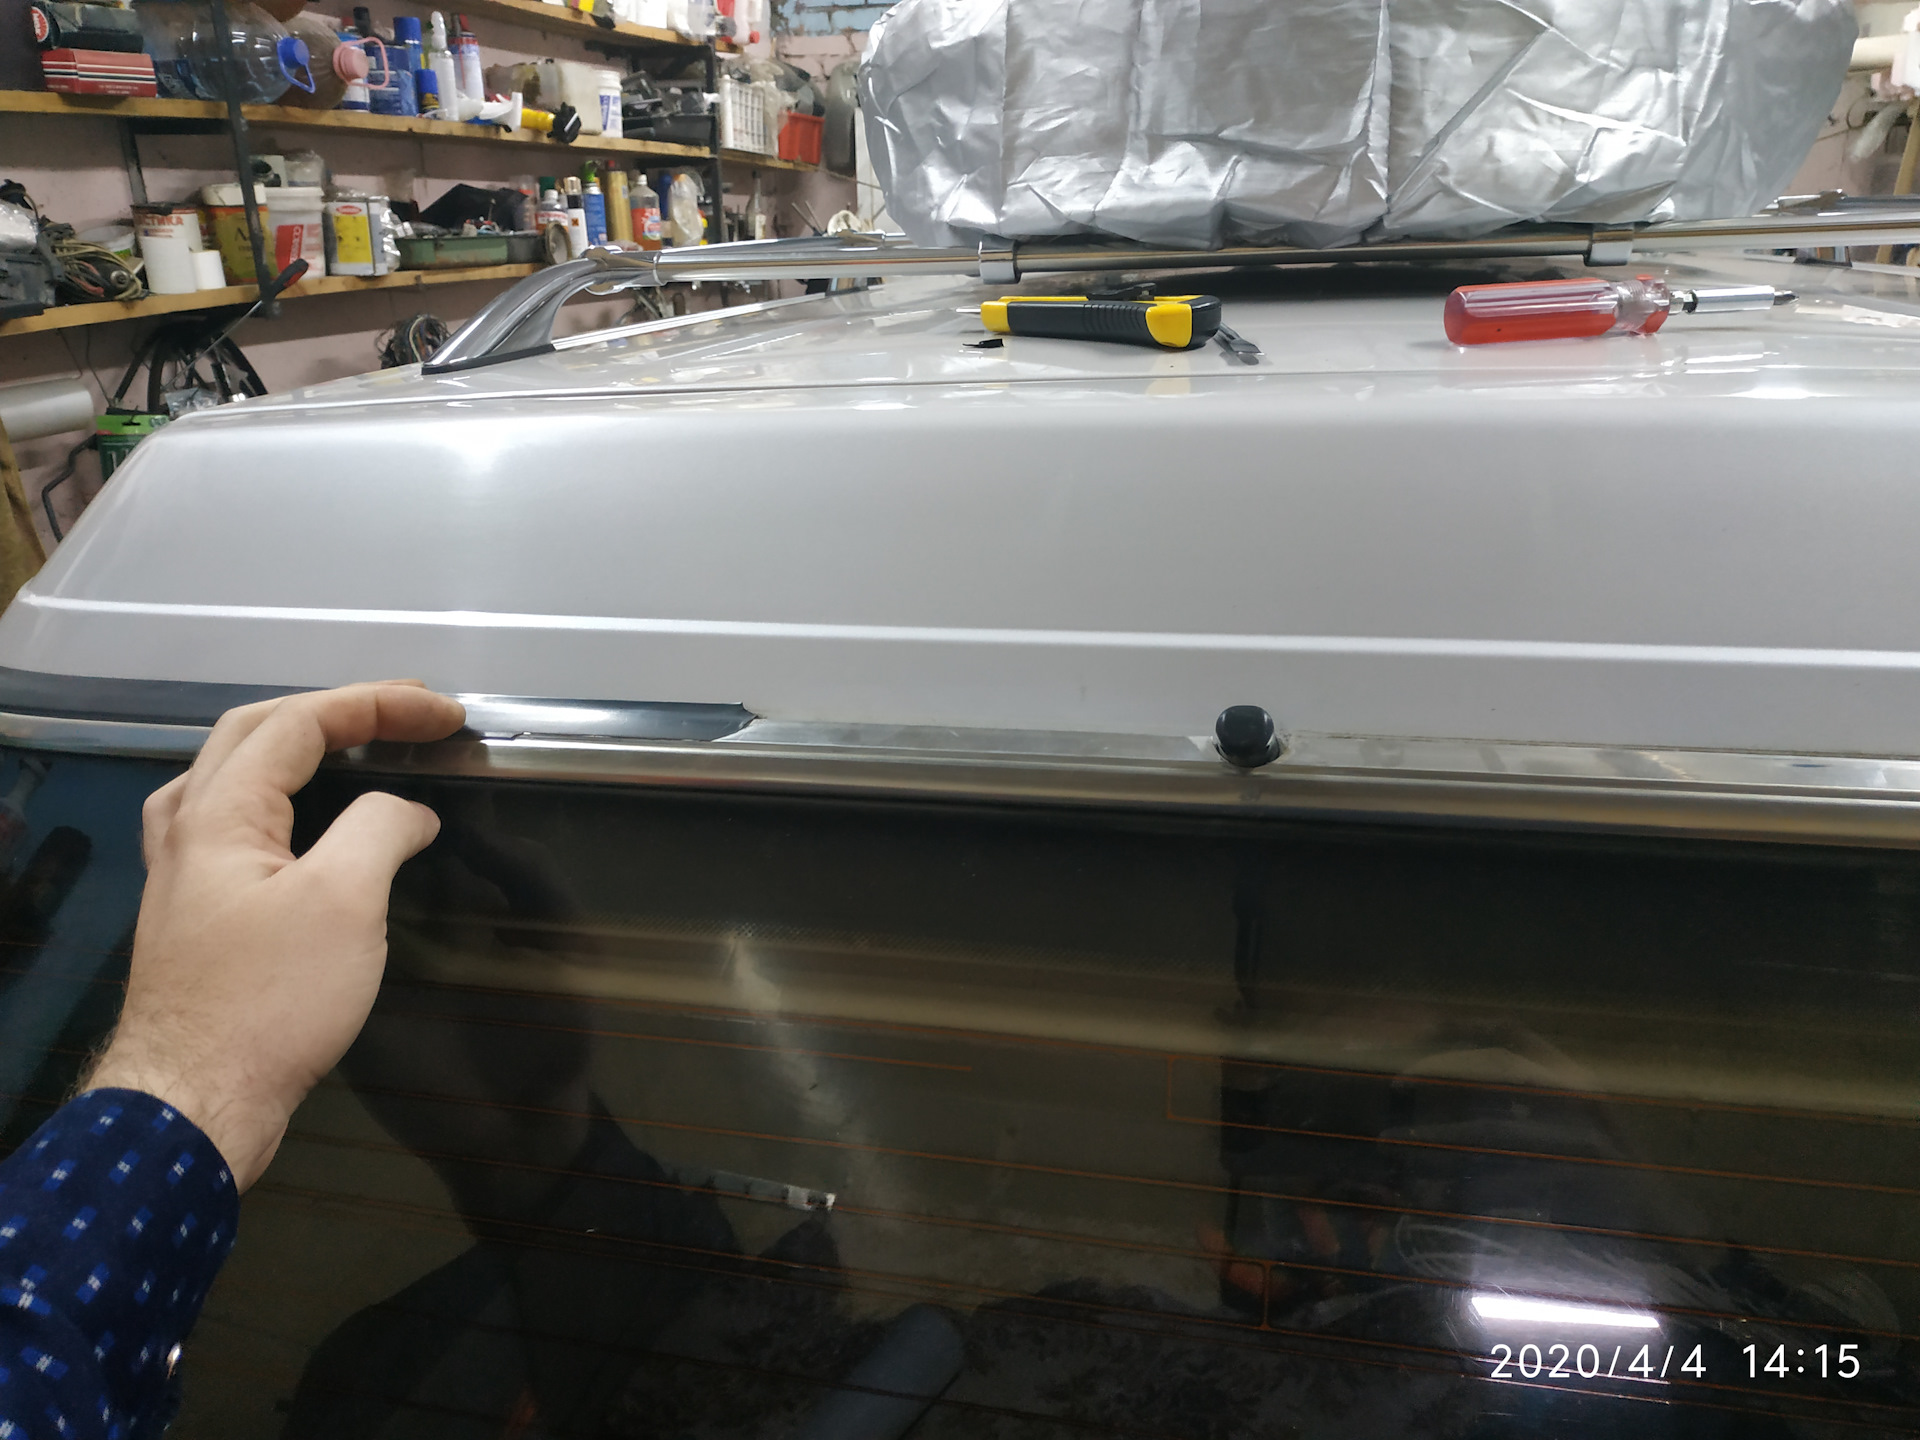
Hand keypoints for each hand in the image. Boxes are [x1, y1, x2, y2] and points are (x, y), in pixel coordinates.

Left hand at [86, 681, 466, 1189]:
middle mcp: (187, 825)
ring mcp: (181, 870)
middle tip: (411, 715)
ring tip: (358, 747)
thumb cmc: (270, 1000)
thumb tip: (407, 811)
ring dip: (302, 746)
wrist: (195, 1104)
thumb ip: (380, 830)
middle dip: (340, 711)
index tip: (448, 716)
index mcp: (220, 810)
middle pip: (258, 731)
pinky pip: (233, 819)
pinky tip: (301, 822)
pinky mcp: (193, 912)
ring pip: (235, 773)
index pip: (301, 721)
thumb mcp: (344, 903)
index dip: (379, 706)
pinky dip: (282, 795)